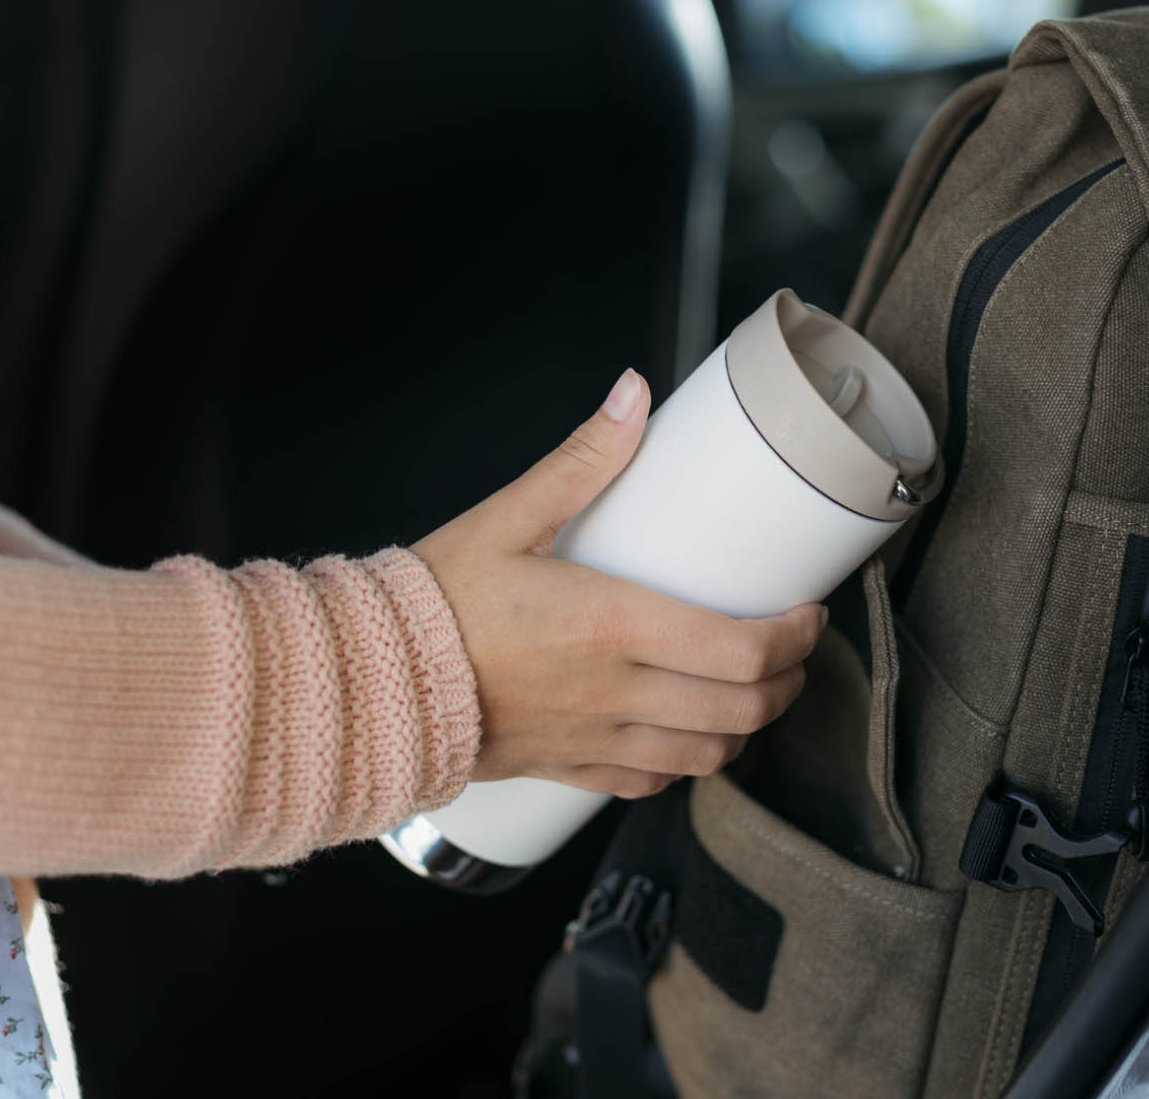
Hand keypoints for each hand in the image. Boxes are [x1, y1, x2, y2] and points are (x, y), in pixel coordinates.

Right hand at [412, 369, 826, 799]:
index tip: (806, 613)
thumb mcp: (508, 517)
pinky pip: (650, 784)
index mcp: (609, 624)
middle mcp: (613, 692)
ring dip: (747, 728)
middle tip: (794, 650)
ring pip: (706, 755)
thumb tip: (635, 396)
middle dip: (787, 682)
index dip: (795, 636)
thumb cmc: (436, 601)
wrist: (372, 681)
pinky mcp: (570, 769)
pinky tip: (684, 733)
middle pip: (741, 709)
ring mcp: (594, 740)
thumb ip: (583, 459)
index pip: (740, 649)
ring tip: (753, 692)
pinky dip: (686, 763)